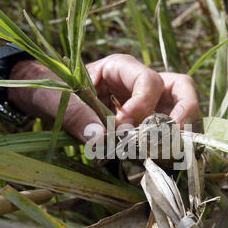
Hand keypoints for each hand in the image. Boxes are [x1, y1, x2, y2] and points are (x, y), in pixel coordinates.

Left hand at [10, 54, 199, 142]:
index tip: (123, 128)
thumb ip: (75, 113)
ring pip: (182, 108)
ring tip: (169, 151)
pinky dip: (169, 144)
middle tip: (171, 136)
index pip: (148, 81)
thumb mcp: (55, 98)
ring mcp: (148, 104)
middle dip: (182, 112)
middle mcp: (140, 83)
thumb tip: (99, 139)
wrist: (45, 100)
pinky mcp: (145, 124)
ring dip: (180, 130)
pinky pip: (168, 130)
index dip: (141, 105)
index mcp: (120, 68)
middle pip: (181, 87)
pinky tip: (159, 159)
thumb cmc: (51, 91)